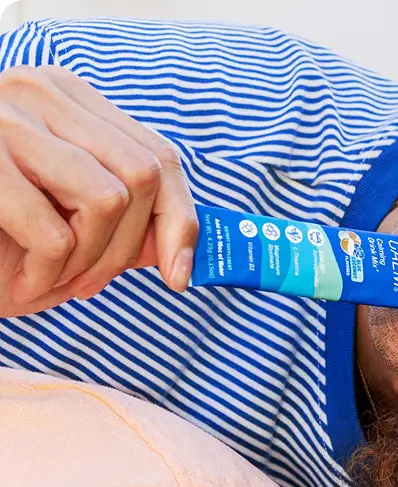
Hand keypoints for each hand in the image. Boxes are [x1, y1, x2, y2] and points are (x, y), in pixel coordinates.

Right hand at [0, 65, 197, 313]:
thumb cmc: (0, 240)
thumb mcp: (71, 230)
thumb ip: (127, 228)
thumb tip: (185, 247)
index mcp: (67, 100)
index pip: (158, 155)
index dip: (182, 222)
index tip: (179, 277)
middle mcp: (38, 94)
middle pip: (143, 175)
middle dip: (126, 251)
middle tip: (89, 286)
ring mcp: (6, 119)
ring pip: (107, 200)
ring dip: (87, 264)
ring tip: (51, 280)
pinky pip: (55, 234)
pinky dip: (47, 277)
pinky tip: (23, 283)